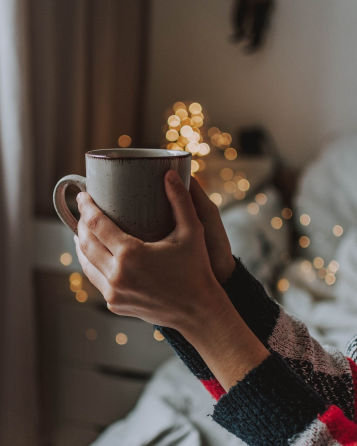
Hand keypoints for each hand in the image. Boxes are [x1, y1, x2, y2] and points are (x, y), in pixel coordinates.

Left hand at [74, 170, 225, 332]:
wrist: (198, 311)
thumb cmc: (196, 270)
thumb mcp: (192, 231)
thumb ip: (180, 200)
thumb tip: (170, 173)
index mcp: (131, 255)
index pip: (96, 224)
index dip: (86, 207)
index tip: (83, 195)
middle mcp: (117, 275)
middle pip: (86, 242)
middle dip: (81, 222)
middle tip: (84, 209)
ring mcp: (114, 293)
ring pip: (85, 262)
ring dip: (81, 244)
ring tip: (83, 229)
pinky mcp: (115, 304)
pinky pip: (94, 279)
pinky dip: (90, 263)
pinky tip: (93, 254)